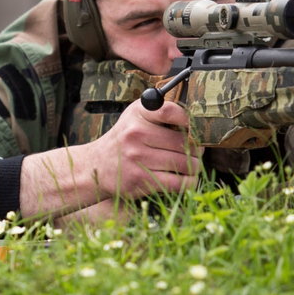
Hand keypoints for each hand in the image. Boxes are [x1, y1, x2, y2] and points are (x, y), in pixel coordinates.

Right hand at [85, 100, 202, 198]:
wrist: (95, 166)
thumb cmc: (124, 140)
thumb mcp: (135, 117)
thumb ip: (161, 113)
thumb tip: (197, 121)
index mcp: (138, 113)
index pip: (171, 111)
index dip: (190, 121)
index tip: (195, 129)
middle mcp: (136, 133)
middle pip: (185, 143)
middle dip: (197, 150)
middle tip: (196, 152)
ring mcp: (138, 158)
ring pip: (185, 164)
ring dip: (195, 167)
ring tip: (191, 166)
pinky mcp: (141, 180)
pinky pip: (179, 183)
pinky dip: (189, 183)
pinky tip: (187, 180)